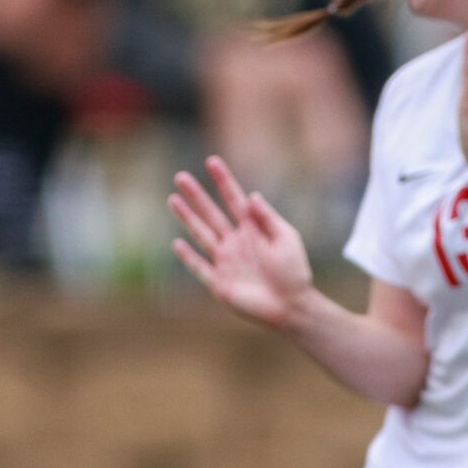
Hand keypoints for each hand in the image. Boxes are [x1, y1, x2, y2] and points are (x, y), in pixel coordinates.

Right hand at [169, 155, 312, 328]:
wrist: (292, 306)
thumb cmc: (294, 272)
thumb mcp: (286, 238)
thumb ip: (268, 218)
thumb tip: (252, 195)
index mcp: (253, 229)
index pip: (234, 199)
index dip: (223, 181)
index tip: (212, 161)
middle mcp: (236, 242)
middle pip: (211, 213)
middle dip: (196, 195)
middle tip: (180, 177)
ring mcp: (226, 262)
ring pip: (201, 235)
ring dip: (187, 218)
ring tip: (173, 199)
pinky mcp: (220, 283)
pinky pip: (200, 267)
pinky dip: (189, 257)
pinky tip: (177, 243)